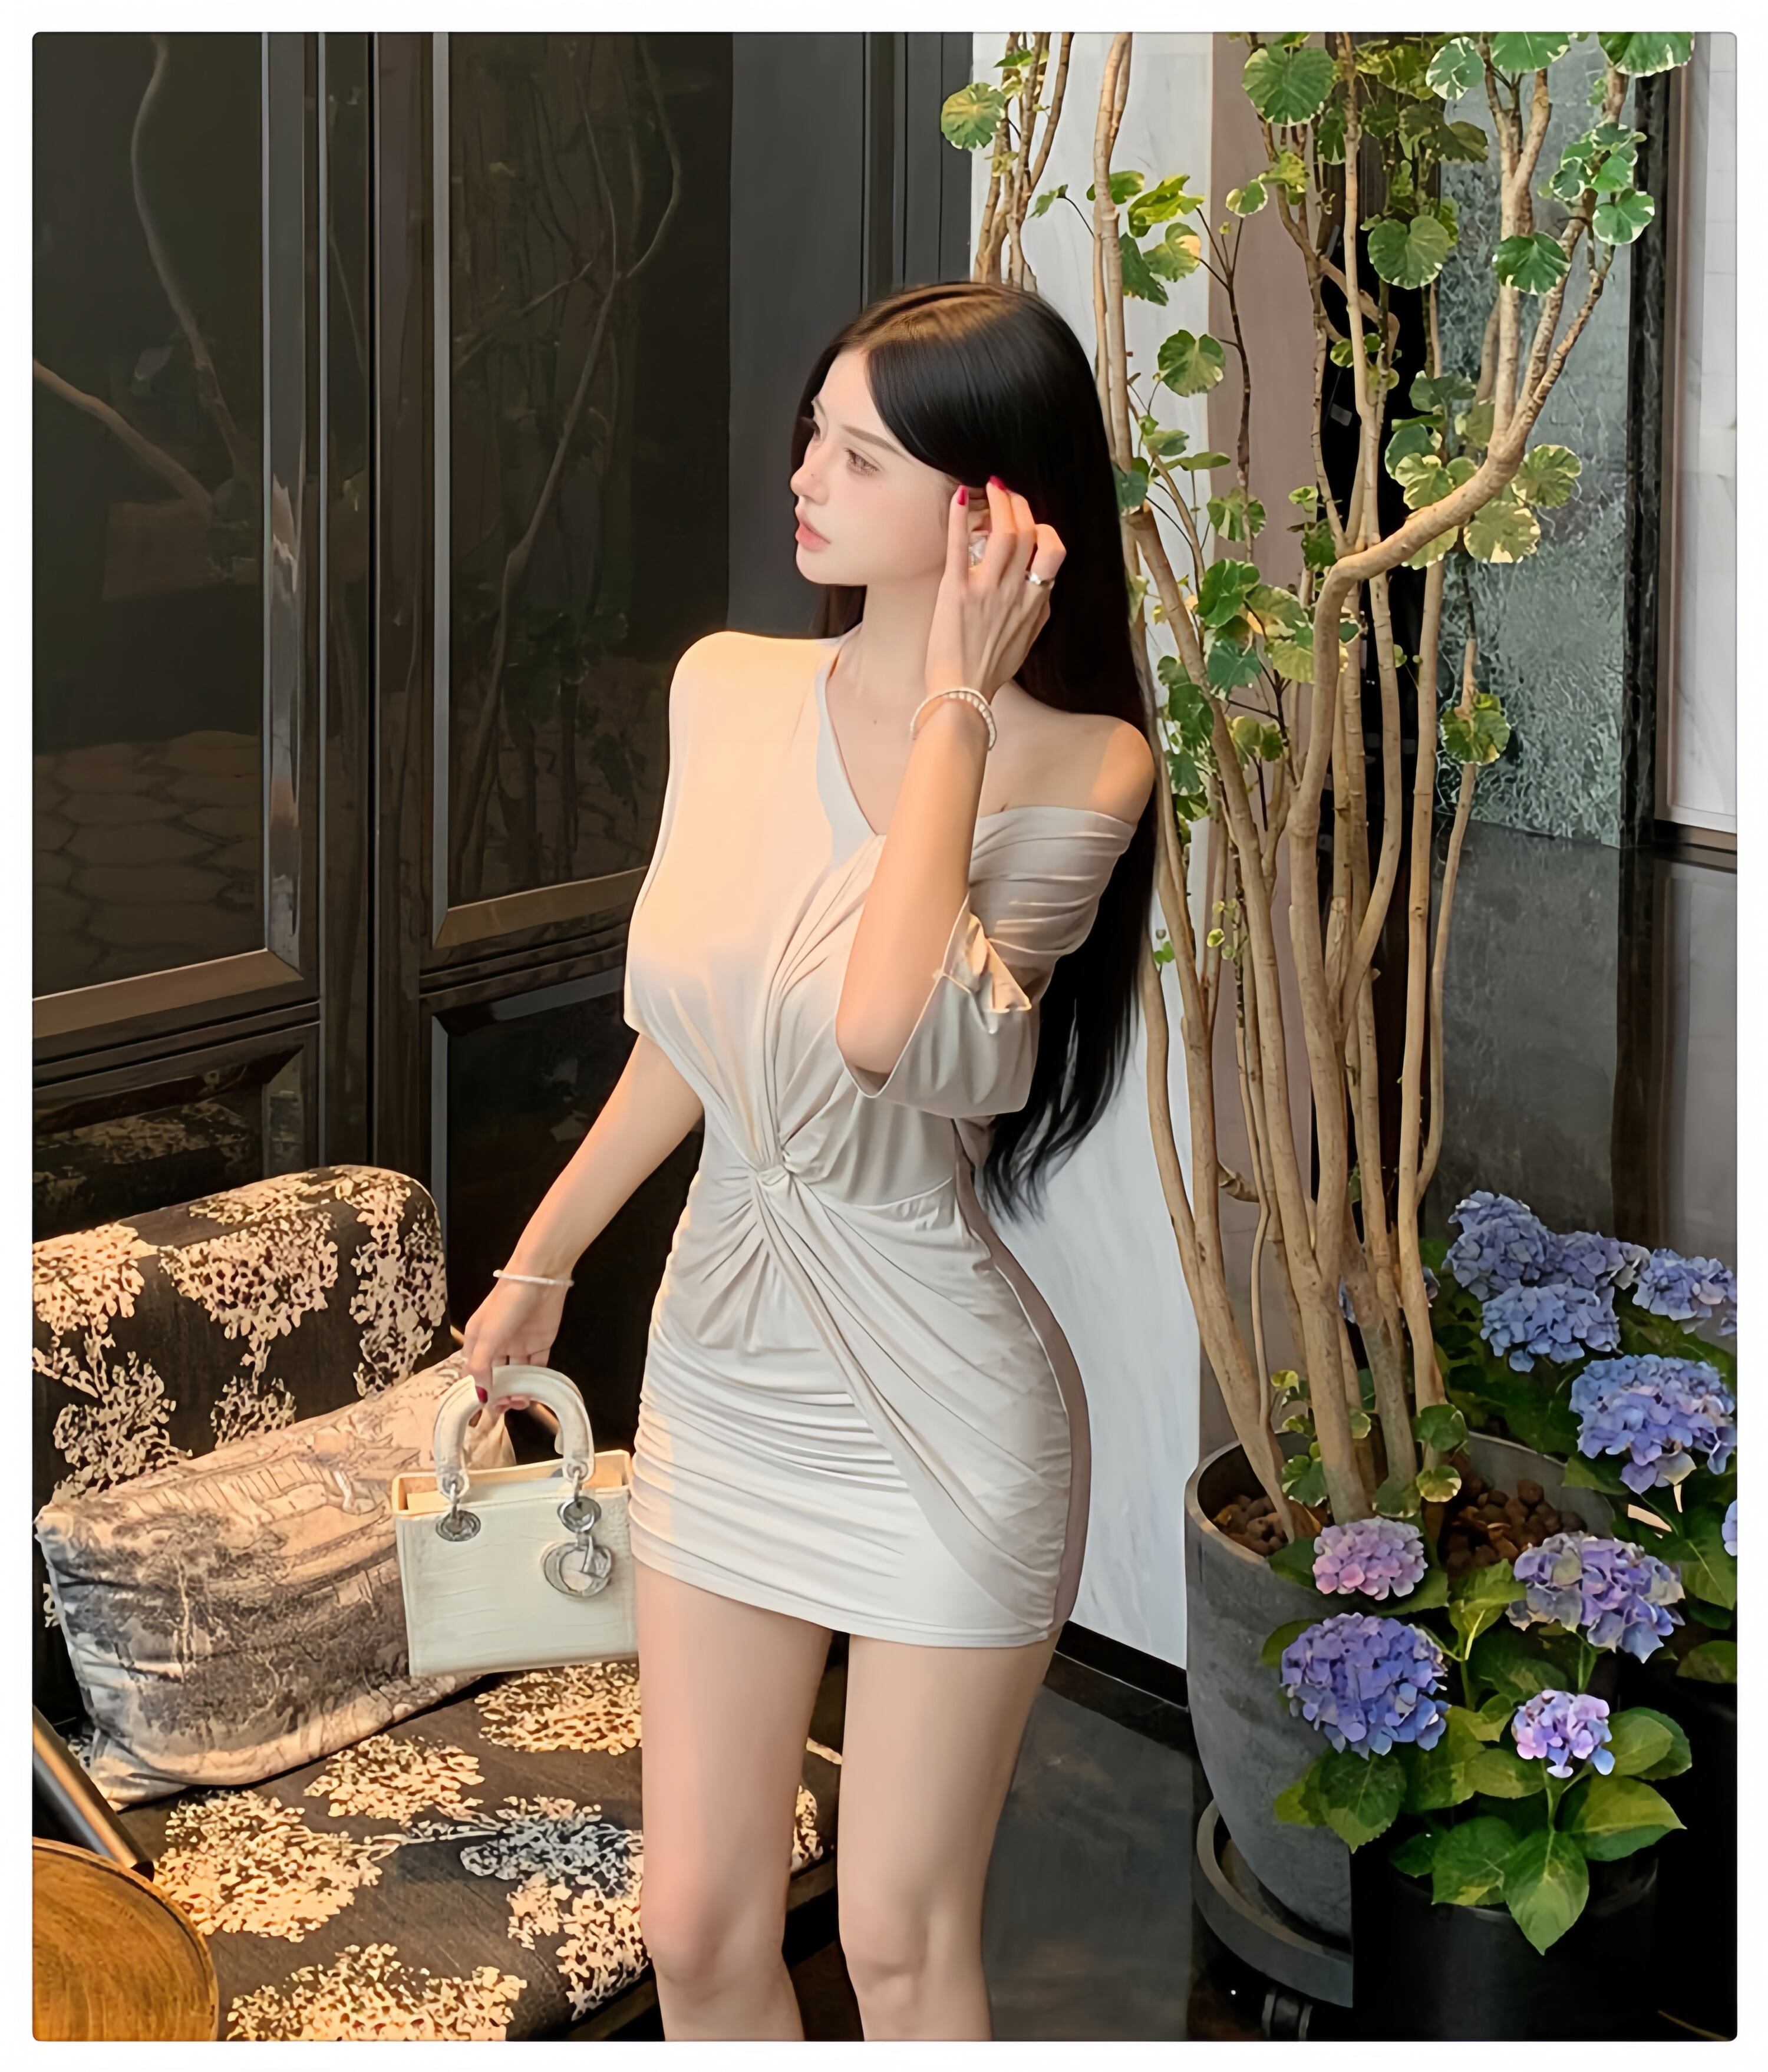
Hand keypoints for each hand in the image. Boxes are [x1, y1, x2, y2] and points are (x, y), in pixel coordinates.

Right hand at [460, 1275, 568, 1426]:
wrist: (539, 1279)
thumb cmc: (506, 1303)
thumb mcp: (486, 1335)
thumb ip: (481, 1365)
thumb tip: (480, 1393)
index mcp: (477, 1341)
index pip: (473, 1372)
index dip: (476, 1391)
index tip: (483, 1407)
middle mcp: (497, 1345)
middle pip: (496, 1377)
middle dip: (499, 1394)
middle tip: (506, 1405)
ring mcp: (519, 1345)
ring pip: (517, 1375)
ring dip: (518, 1391)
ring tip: (521, 1401)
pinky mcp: (540, 1344)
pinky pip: (536, 1368)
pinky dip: (535, 1381)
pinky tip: (535, 1392)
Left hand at [924, 475, 1065, 705]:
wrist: (963, 695)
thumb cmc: (990, 671)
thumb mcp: (1027, 641)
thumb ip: (1037, 612)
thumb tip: (1041, 589)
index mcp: (1035, 603)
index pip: (1053, 552)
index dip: (1044, 529)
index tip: (1031, 522)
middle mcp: (1016, 592)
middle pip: (1030, 533)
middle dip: (1020, 506)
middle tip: (1008, 494)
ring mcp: (987, 590)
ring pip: (1005, 532)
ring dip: (1000, 502)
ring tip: (992, 488)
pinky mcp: (956, 592)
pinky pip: (960, 545)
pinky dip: (960, 516)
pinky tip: (958, 496)